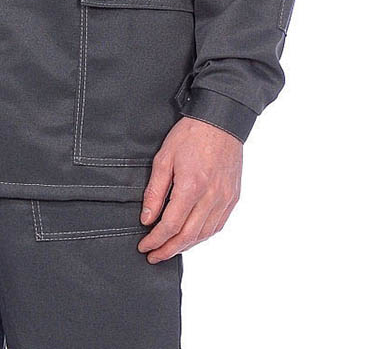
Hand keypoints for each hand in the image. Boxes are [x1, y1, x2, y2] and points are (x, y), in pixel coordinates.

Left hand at [136, 117, 242, 262]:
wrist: (220, 121)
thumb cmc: (191, 135)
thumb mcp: (164, 158)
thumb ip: (155, 191)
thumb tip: (147, 218)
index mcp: (191, 187)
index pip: (170, 225)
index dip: (155, 240)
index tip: (144, 246)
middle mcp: (211, 198)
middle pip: (188, 236)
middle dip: (168, 250)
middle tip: (153, 256)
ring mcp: (224, 199)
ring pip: (204, 235)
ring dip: (185, 246)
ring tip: (169, 249)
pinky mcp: (232, 198)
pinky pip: (217, 225)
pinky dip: (203, 236)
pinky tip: (191, 236)